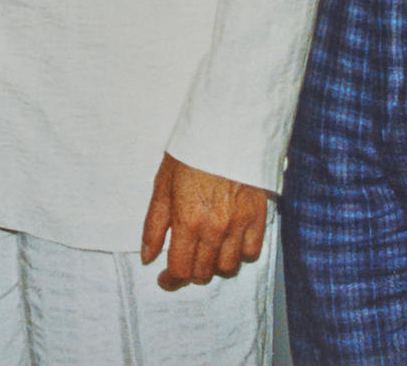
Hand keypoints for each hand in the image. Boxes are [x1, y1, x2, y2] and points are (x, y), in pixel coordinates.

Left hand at [139, 154, 268, 289]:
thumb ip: (154, 224)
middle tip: (185, 260)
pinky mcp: (259, 216)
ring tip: (206, 250)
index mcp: (187, 219)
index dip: (171, 279)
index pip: (180, 268)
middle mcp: (214, 228)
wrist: (226, 128)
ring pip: (227, 267)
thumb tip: (148, 257)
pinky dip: (240, 253)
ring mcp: (239, 224)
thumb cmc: (190, 152)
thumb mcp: (162, 184)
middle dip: (190, 271)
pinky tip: (230, 241)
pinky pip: (251, 252)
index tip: (166, 278)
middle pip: (203, 272)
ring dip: (214, 264)